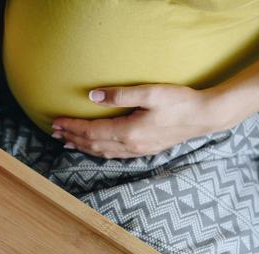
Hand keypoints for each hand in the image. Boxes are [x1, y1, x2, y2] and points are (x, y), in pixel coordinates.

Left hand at [52, 84, 228, 158]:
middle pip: (93, 145)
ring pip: (102, 152)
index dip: (73, 127)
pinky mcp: (143, 150)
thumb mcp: (150, 93)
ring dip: (83, 147)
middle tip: (55, 132)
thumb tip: (93, 96)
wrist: (203, 117)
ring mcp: (137, 151)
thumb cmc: (179, 102)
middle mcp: (130, 146)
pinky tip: (94, 148)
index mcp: (129, 132)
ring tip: (67, 142)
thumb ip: (120, 95)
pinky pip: (113, 155)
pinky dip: (98, 151)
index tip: (57, 122)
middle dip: (72, 138)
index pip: (92, 132)